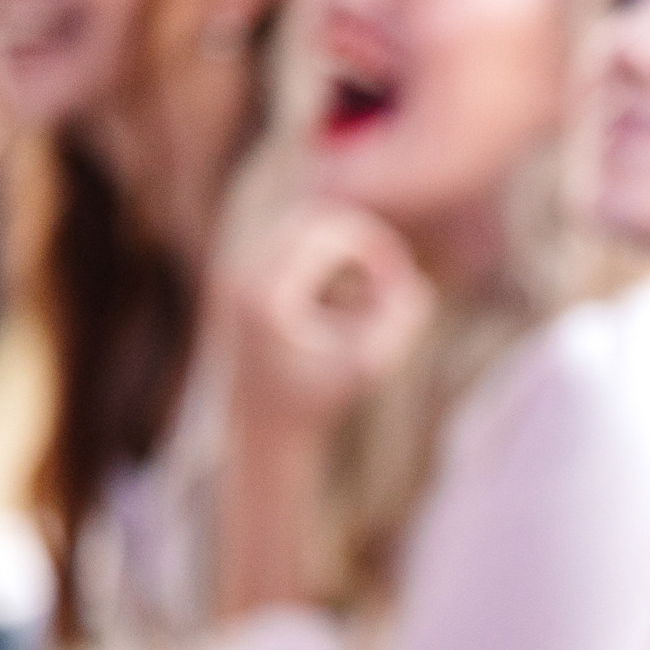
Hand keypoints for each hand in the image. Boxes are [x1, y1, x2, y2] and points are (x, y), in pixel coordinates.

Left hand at [223, 199, 433, 434]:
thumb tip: (415, 278)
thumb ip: (400, 322)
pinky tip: (339, 304)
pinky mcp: (238, 279)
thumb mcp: (369, 365)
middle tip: (391, 282)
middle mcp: (242, 273)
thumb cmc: (320, 402)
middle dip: (361, 241)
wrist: (261, 431)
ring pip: (301, 226)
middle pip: (314, 217)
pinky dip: (324, 260)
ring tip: (366, 298)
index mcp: (268, 292)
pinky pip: (289, 243)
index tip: (401, 287)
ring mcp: (234, 273)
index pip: (333, 233)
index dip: (378, 249)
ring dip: (344, 250)